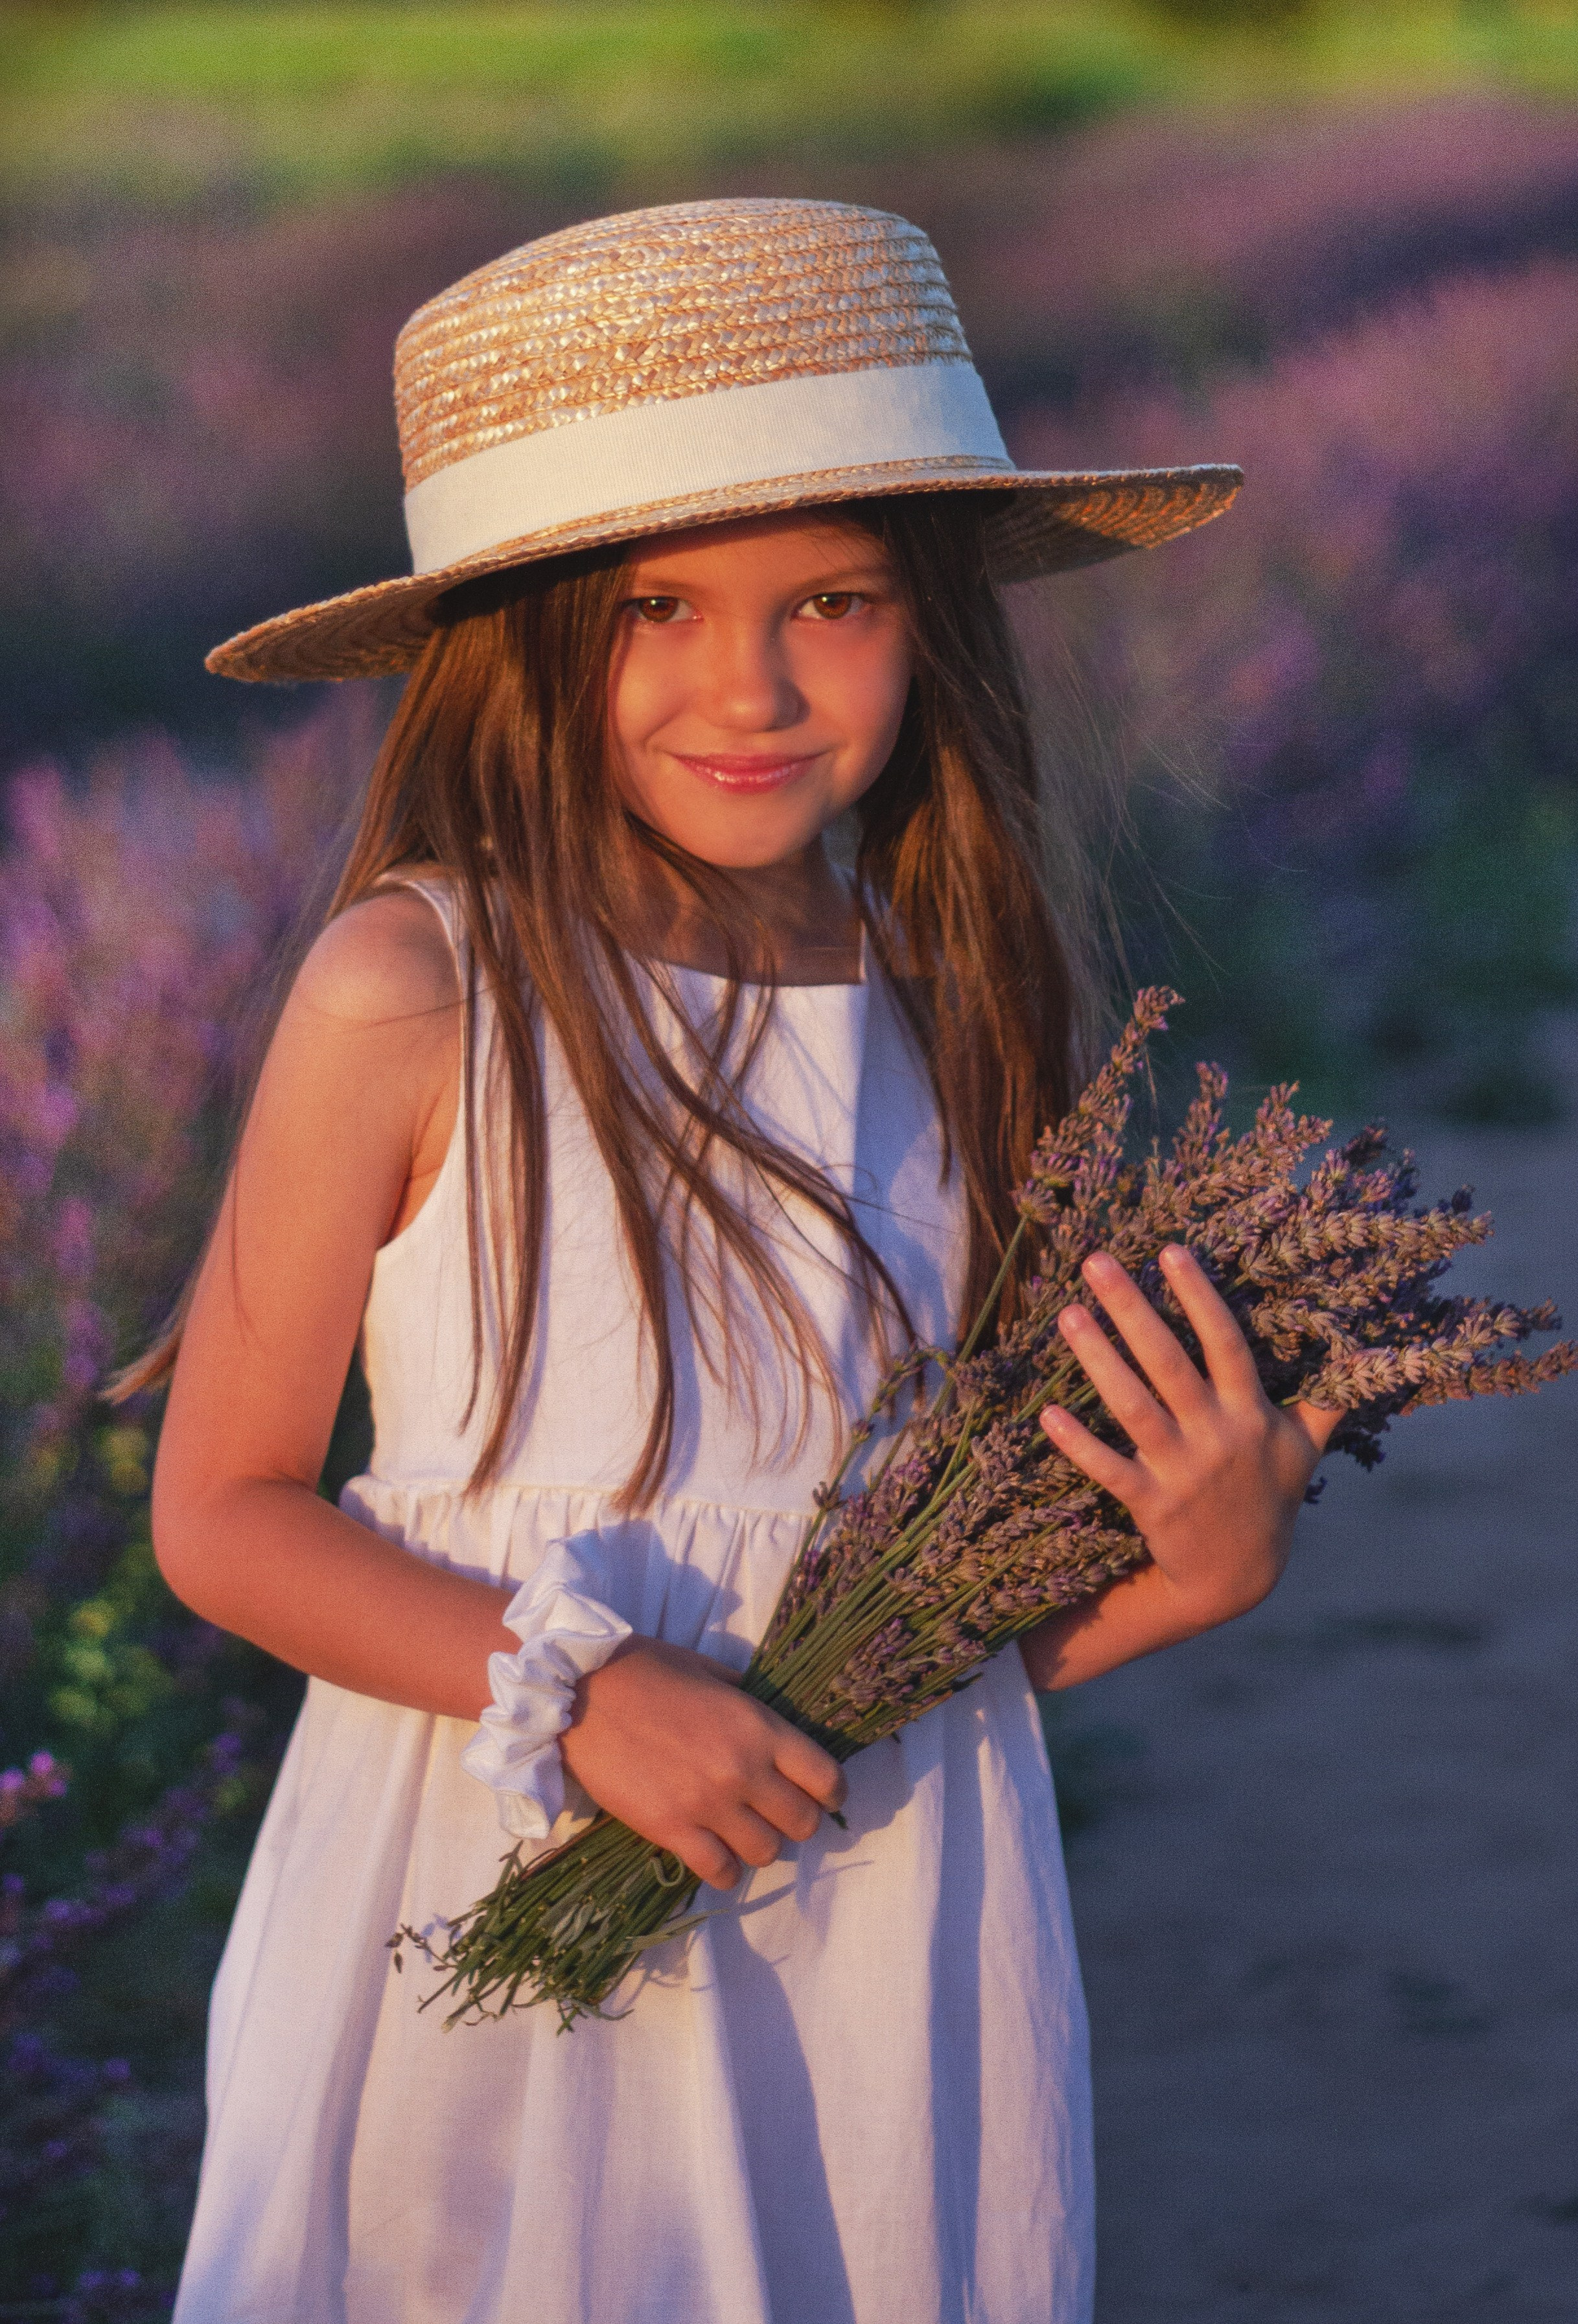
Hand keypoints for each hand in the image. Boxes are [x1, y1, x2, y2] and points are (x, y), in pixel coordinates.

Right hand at [559, 1638, 846, 1889]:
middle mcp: (743, 1770)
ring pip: (767, 1853)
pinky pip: (719, 1871)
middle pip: (802, 1823)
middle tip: (778, 1814)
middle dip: (797, 1822)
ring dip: (761, 1847)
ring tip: (745, 1834)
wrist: (579, 1693)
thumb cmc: (645, 1671)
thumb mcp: (710, 1670)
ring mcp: (708, 1805)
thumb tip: (769, 1719)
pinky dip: (725, 1871)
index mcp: (759, 1726)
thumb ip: (747, 1700)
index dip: (831, 1793)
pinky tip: (717, 1857)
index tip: (824, 1797)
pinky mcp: (670, 1831)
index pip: (825, 1777)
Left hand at [1039, 1245, 1341, 1629]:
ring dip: (1099, 1359)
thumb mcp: (1306, 1448)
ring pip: (1134, 1406)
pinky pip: (1109, 1469)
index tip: (1171, 1251)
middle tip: (1097, 1261)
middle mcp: (1217, 1436)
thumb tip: (1366, 1352)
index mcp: (1251, 1414)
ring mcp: (1182, 1472)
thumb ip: (1326, 1399)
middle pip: (1170, 1362)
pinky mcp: (1151, 1504)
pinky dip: (1079, 1443)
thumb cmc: (1270, 1499)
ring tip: (1068, 1314)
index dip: (1200, 1296)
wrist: (1239, 1578)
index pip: (1226, 1343)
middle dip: (1134, 1309)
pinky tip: (1046, 1413)